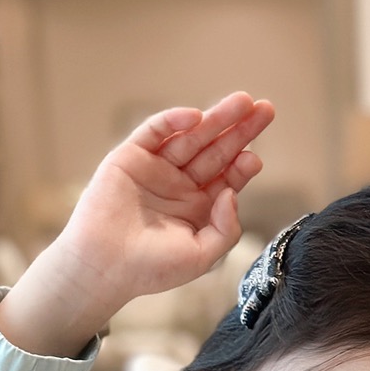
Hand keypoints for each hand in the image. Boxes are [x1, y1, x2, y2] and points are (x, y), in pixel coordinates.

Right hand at [0, 93, 274, 358]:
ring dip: (216, 118)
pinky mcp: (131, 156)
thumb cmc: (152, 268)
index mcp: (198, 209)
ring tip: (243, 101)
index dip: (243, 166)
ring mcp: (156, 168)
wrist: (105, 267)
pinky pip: (155, 131)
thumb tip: (231, 193)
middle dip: (240, 130)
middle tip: (265, 108)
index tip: (255, 159)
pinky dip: (174, 120)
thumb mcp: (202, 256)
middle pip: (216, 150)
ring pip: (191, 136)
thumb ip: (225, 229)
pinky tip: (196, 116)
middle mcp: (180, 185)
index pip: (228, 178)